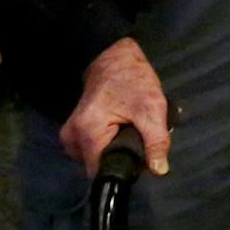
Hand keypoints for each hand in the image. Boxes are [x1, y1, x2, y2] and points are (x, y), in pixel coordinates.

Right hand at [62, 38, 171, 176]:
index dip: (124, 169)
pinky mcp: (74, 130)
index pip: (101, 171)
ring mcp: (69, 135)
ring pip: (96, 157)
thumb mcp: (152, 109)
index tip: (140, 159)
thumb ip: (156, 141)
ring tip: (130, 131)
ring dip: (114, 150)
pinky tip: (119, 129)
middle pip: (99, 164)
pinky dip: (106, 142)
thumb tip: (159, 170)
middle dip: (121, 156)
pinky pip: (92, 147)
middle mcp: (71, 138)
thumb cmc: (132, 80)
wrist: (114, 58)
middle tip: (139, 137)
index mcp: (86, 134)